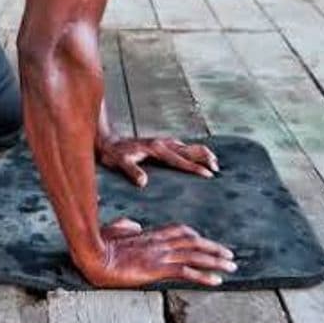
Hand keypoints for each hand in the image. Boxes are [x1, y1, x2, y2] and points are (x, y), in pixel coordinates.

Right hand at [81, 218, 236, 287]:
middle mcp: (158, 243)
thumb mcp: (112, 231)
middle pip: (193, 242)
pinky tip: (216, 281)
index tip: (206, 242)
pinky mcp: (157, 268)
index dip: (195, 236)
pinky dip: (203, 276)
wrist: (92, 255)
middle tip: (230, 255)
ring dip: (216, 261)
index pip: (179, 231)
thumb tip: (136, 226)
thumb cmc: (97, 245)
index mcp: (148, 235)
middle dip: (213, 248)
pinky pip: (186, 272)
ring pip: (195, 256)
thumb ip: (125, 227)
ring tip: (231, 267)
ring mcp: (159, 255)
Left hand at [97, 136, 218, 186]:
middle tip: (217, 169)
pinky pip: (181, 146)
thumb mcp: (119, 162)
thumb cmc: (113, 154)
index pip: (180, 159)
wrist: (106, 141)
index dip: (194, 168)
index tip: (209, 175)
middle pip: (189, 149)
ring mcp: (162, 142)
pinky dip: (193, 151)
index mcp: (155, 149)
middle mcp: (162, 143)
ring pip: (188, 146)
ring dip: (201, 153)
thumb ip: (131, 171)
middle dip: (205, 158)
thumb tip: (143, 182)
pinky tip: (197, 157)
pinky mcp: (160, 143)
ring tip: (214, 163)